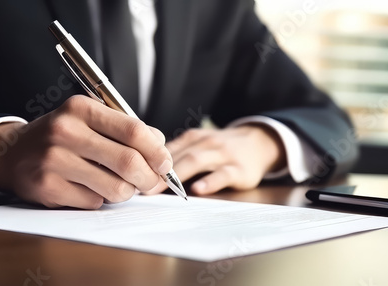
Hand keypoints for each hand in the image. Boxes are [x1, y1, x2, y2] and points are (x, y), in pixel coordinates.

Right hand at [0, 95, 171, 208]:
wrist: (13, 152)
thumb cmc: (63, 136)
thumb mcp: (91, 120)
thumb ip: (127, 130)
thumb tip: (161, 148)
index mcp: (82, 108)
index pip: (134, 131)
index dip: (157, 151)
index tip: (165, 164)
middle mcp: (66, 131)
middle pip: (128, 162)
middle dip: (149, 178)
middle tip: (151, 183)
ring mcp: (54, 160)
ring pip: (115, 188)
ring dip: (126, 191)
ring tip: (118, 184)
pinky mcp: (47, 186)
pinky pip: (94, 202)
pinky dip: (100, 199)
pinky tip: (87, 188)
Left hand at [148, 125, 285, 194]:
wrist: (259, 142)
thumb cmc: (221, 148)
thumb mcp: (198, 144)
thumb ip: (175, 155)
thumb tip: (143, 168)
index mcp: (192, 138)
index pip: (165, 148)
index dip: (146, 160)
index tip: (129, 173)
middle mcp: (205, 143)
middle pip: (177, 155)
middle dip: (156, 170)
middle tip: (138, 185)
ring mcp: (223, 154)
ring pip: (197, 161)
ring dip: (177, 175)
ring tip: (159, 188)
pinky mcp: (239, 169)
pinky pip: (223, 174)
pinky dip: (210, 181)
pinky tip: (198, 190)